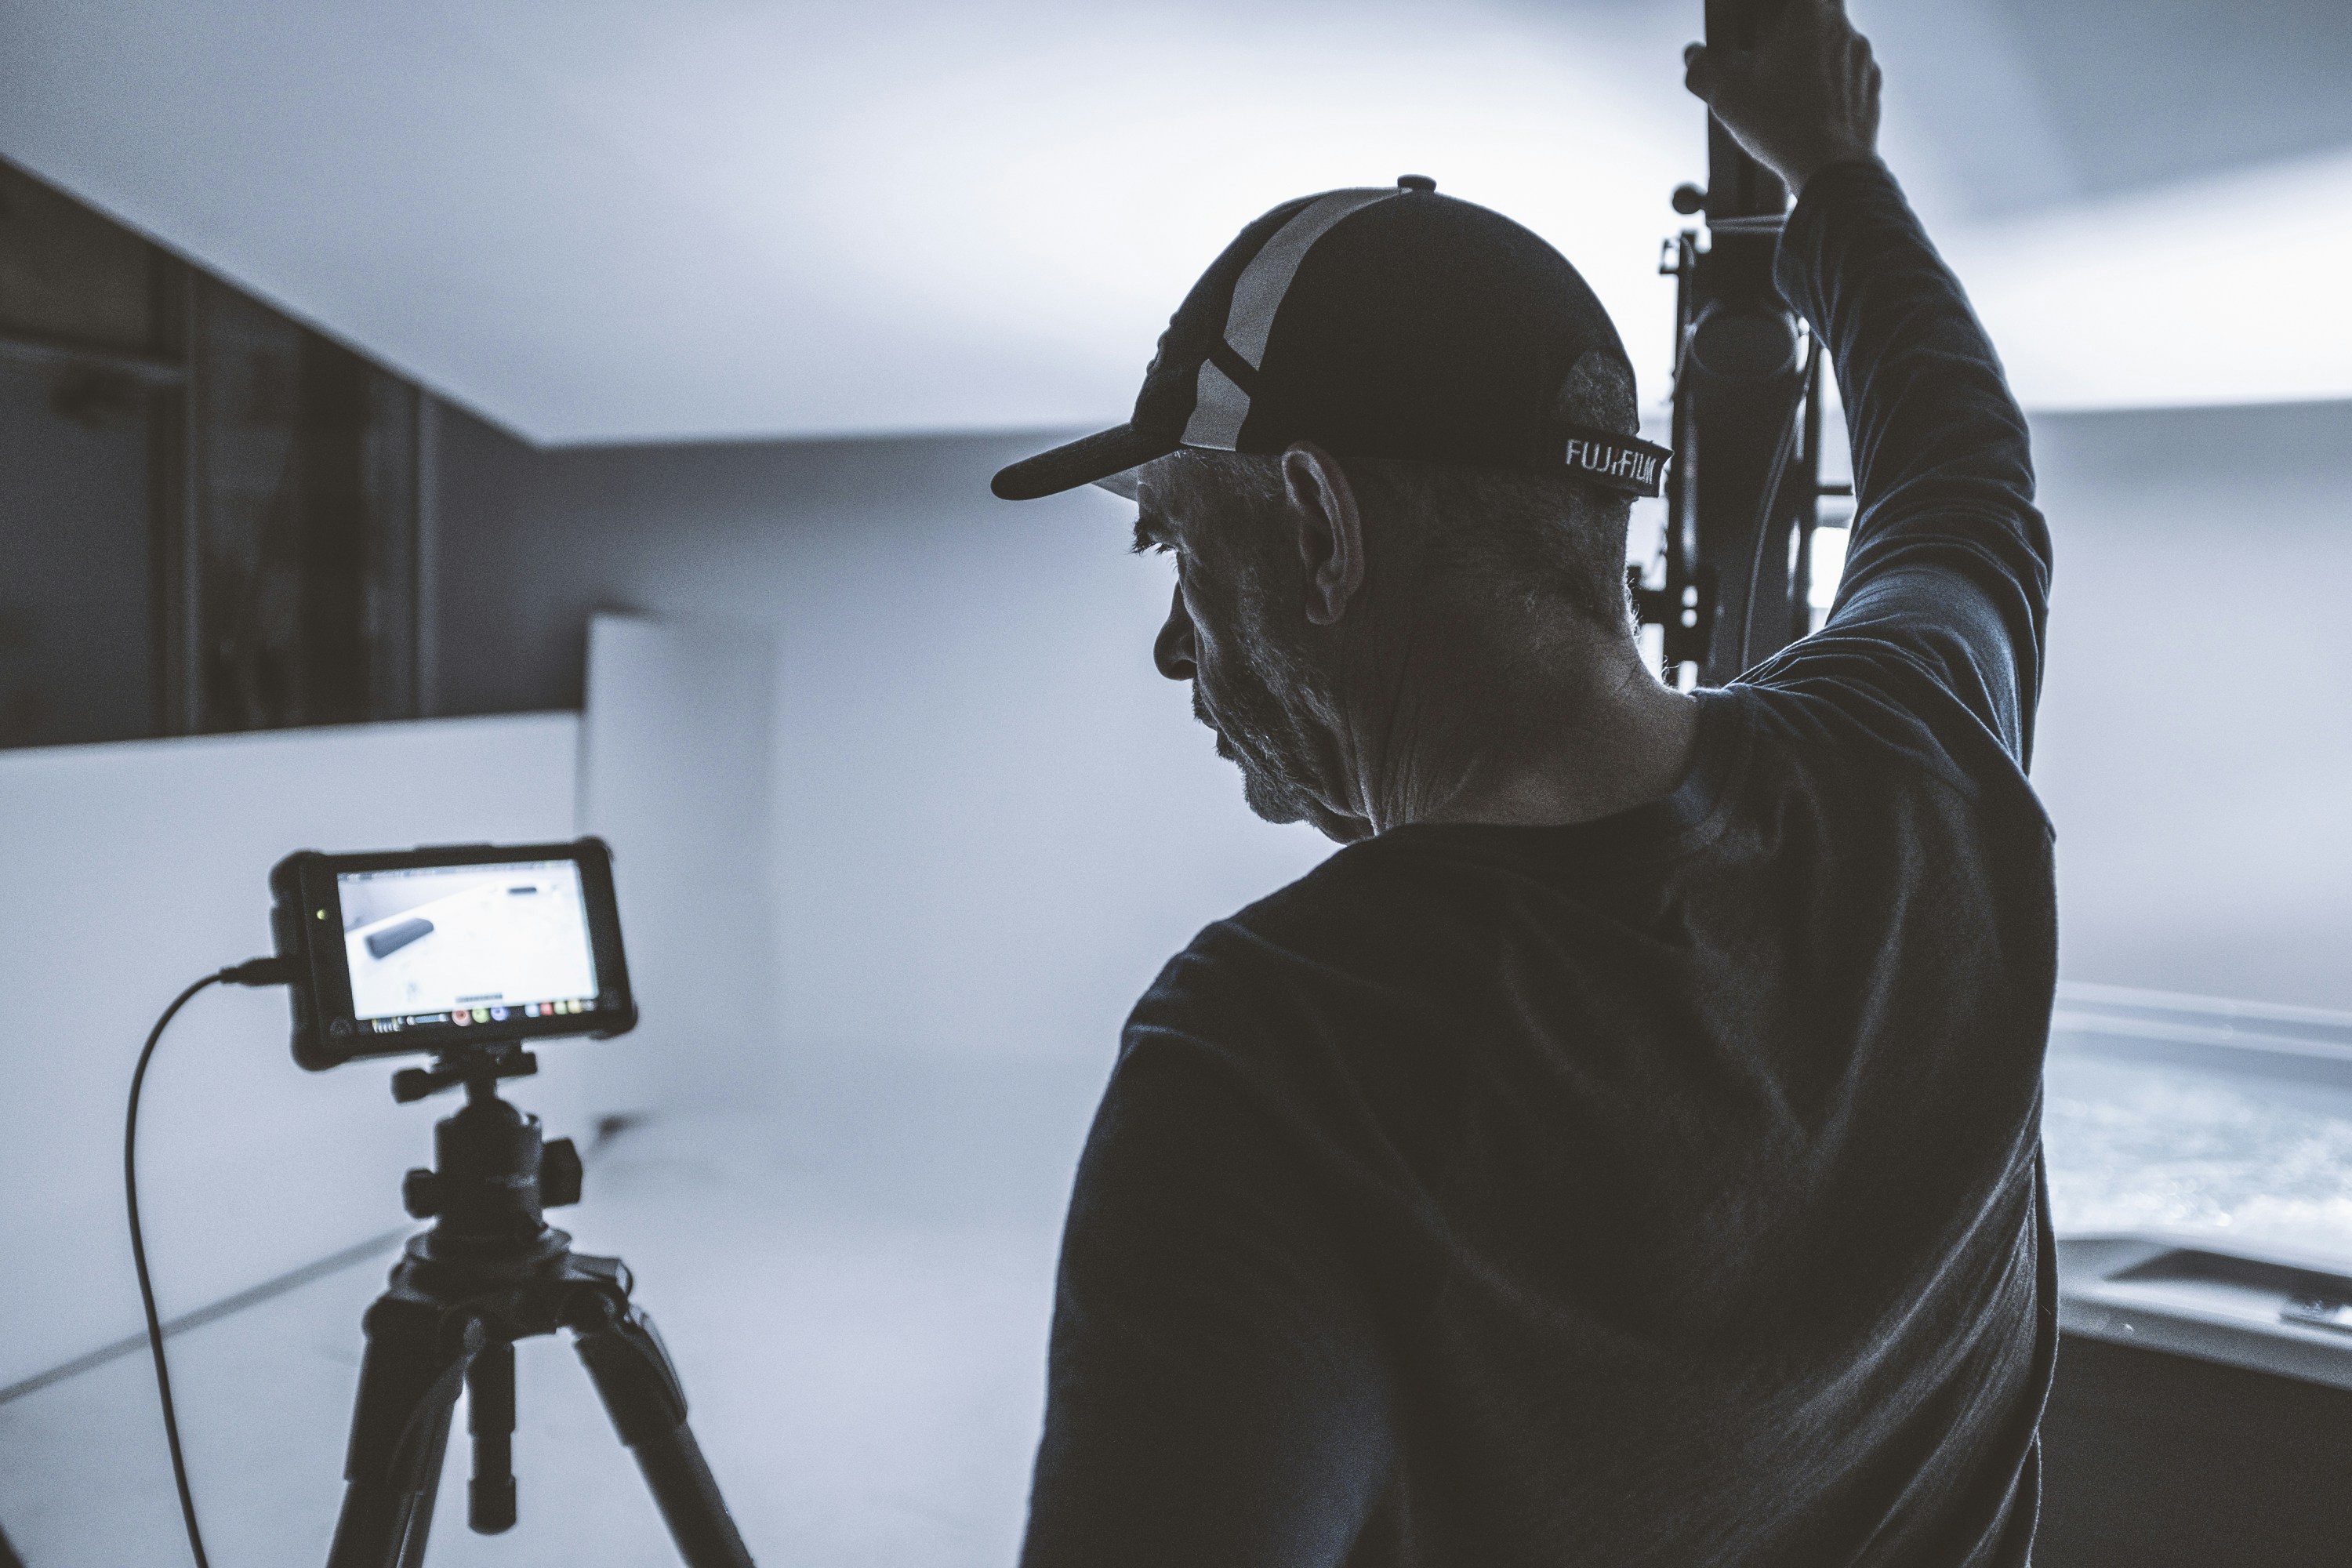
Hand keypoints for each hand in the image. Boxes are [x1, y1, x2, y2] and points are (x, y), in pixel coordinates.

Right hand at [1684, 0, 1881, 197]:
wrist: (1832, 168)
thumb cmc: (1782, 125)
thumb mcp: (1725, 93)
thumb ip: (1704, 67)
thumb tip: (1695, 57)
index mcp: (1809, 12)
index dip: (1771, 7)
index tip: (1760, 21)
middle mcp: (1843, 27)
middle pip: (1817, 9)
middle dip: (1793, 27)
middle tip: (1770, 52)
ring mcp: (1862, 57)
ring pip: (1833, 42)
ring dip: (1811, 57)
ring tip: (1786, 91)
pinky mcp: (1872, 87)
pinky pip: (1847, 75)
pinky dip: (1829, 85)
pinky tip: (1808, 110)